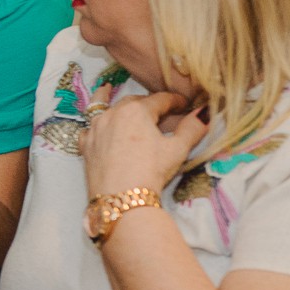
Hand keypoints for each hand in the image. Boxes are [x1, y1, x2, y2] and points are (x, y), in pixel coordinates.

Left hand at [79, 84, 209, 195]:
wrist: (121, 199)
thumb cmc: (151, 172)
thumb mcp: (177, 149)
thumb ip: (192, 128)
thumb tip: (203, 113)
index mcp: (136, 110)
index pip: (160, 99)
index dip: (175, 100)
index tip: (185, 104)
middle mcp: (113, 113)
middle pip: (134, 101)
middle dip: (149, 103)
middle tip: (162, 111)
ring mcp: (96, 128)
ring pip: (106, 108)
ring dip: (117, 105)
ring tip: (111, 91)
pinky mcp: (86, 145)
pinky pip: (90, 127)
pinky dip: (96, 123)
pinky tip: (96, 123)